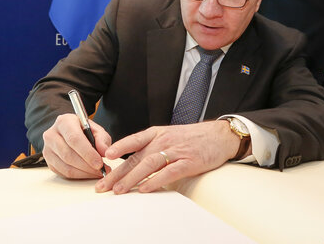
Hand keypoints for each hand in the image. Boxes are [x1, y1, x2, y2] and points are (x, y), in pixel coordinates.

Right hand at [41, 113, 111, 178]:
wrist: (69, 133)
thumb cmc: (83, 131)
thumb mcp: (95, 130)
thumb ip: (102, 139)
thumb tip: (104, 152)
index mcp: (64, 122)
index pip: (74, 138)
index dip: (87, 153)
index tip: (99, 163)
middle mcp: (52, 135)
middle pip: (69, 154)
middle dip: (87, 165)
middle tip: (102, 170)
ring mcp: (48, 149)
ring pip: (66, 166)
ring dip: (84, 172)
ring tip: (98, 172)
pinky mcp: (49, 162)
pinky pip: (64, 173)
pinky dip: (79, 176)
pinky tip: (88, 173)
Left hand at [95, 120, 239, 194]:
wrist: (220, 136)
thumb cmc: (192, 138)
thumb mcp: (168, 135)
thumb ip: (151, 146)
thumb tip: (130, 161)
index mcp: (157, 133)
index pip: (133, 140)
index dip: (118, 148)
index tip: (104, 158)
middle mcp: (164, 140)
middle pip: (136, 157)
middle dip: (117, 172)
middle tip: (103, 186)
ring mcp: (176, 151)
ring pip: (148, 164)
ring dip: (132, 178)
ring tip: (119, 190)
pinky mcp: (188, 162)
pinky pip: (168, 172)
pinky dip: (155, 181)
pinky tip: (145, 189)